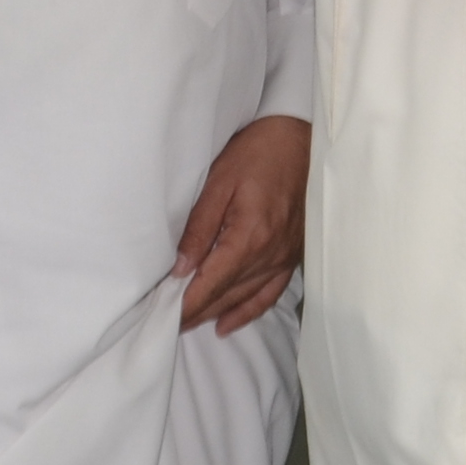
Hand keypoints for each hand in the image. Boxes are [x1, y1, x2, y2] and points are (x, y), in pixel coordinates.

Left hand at [174, 115, 309, 333]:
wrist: (300, 139)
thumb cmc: (258, 153)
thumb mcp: (219, 182)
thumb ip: (199, 227)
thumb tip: (180, 268)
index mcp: (249, 236)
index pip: (212, 283)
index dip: (188, 304)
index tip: (165, 318)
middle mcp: (270, 254)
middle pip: (227, 295)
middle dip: (197, 312)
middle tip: (168, 325)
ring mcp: (284, 257)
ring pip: (246, 298)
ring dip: (217, 313)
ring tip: (190, 325)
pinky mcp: (292, 255)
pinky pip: (269, 293)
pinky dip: (248, 310)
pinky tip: (228, 322)